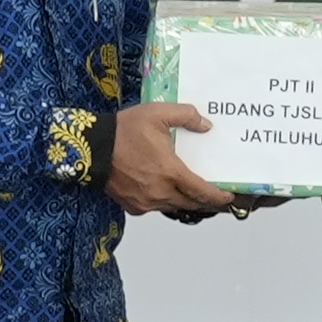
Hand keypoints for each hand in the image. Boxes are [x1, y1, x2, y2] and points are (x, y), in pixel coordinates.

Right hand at [110, 102, 238, 216]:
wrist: (92, 147)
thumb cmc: (124, 131)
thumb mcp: (158, 113)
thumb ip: (186, 116)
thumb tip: (206, 126)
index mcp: (170, 172)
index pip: (202, 192)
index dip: (218, 197)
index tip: (229, 196)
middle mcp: (160, 192)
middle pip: (191, 204)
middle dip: (206, 202)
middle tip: (217, 198)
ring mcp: (146, 202)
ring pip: (173, 206)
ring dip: (184, 201)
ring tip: (192, 193)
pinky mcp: (133, 206)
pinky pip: (155, 207)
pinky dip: (164, 200)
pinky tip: (165, 190)